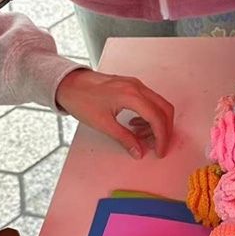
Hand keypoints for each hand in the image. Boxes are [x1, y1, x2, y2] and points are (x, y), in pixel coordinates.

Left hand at [56, 69, 174, 158]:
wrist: (68, 83)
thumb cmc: (81, 100)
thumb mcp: (103, 124)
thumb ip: (124, 138)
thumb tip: (138, 152)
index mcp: (131, 95)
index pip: (157, 117)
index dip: (161, 137)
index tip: (160, 151)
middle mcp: (137, 87)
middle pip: (164, 109)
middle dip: (165, 130)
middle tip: (159, 146)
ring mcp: (135, 84)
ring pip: (159, 104)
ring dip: (157, 122)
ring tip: (143, 137)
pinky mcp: (131, 85)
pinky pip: (149, 100)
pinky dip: (149, 115)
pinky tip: (136, 126)